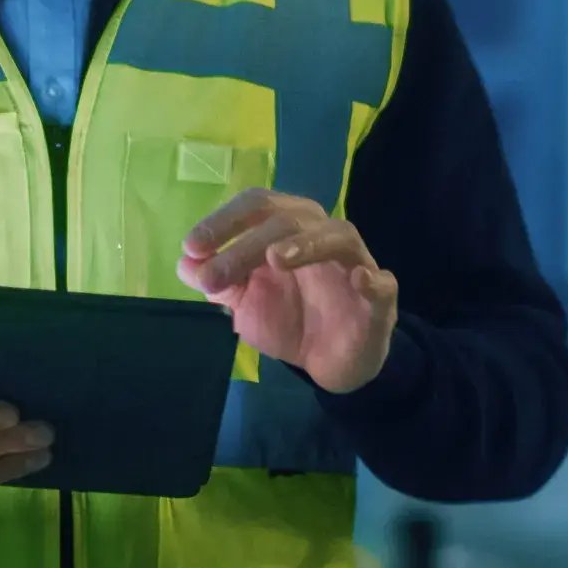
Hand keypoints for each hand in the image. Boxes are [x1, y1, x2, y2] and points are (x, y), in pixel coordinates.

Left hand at [177, 189, 398, 393]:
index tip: (191, 247)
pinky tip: (360, 280)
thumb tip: (185, 263)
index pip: (258, 206)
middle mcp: (323, 235)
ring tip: (275, 259)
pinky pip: (383, 282)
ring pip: (336, 236)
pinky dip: (373, 279)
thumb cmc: (288, 319)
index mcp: (289, 229)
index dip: (223, 221)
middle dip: (245, 245)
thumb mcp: (245, 303)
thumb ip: (219, 282)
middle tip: (212, 277)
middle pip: (288, 220)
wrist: (329, 362)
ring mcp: (355, 263)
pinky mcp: (381, 298)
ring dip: (305, 244)